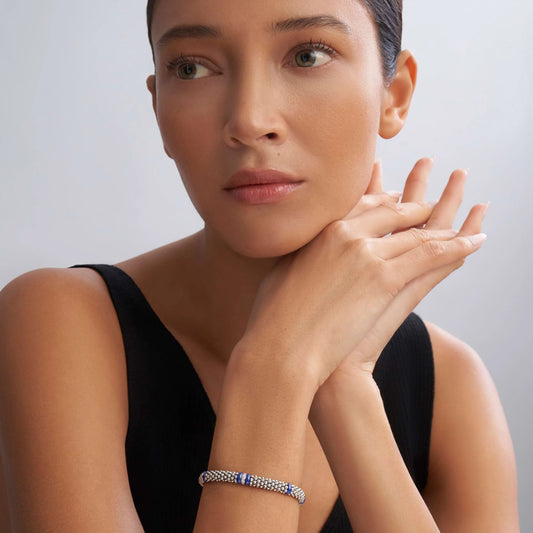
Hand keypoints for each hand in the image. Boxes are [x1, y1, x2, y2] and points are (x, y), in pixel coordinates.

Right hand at [239, 158, 486, 390]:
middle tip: (430, 204)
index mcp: (322, 229)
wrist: (281, 344)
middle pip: (393, 213)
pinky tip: (475, 239)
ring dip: (443, 225)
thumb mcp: (284, 270)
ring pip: (416, 233)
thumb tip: (307, 247)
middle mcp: (348, 234)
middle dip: (415, 207)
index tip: (396, 198)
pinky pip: (432, 255)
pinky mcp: (385, 279)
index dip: (384, 201)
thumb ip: (303, 251)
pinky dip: (458, 245)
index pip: (363, 205)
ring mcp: (368, 254)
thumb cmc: (273, 315)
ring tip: (462, 219)